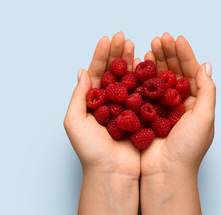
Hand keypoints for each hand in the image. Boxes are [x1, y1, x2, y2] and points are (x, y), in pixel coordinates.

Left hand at [65, 33, 140, 214]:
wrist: (112, 172)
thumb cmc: (90, 150)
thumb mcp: (74, 121)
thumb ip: (79, 96)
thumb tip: (81, 71)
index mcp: (90, 103)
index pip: (95, 73)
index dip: (100, 56)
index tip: (106, 40)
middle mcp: (107, 103)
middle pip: (112, 73)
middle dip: (116, 54)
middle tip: (122, 38)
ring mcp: (124, 108)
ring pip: (128, 80)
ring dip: (130, 62)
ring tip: (134, 45)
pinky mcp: (139, 116)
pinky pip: (141, 93)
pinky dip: (143, 79)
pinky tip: (146, 65)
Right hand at [139, 33, 214, 214]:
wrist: (165, 172)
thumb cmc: (187, 149)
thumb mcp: (204, 117)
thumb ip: (207, 91)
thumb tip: (206, 65)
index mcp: (195, 103)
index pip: (190, 72)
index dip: (184, 54)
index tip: (175, 39)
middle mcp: (178, 103)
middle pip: (172, 72)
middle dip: (167, 54)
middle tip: (159, 39)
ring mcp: (160, 108)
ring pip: (156, 79)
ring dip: (153, 63)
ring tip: (148, 47)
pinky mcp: (144, 114)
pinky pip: (142, 92)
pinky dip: (140, 78)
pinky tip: (137, 67)